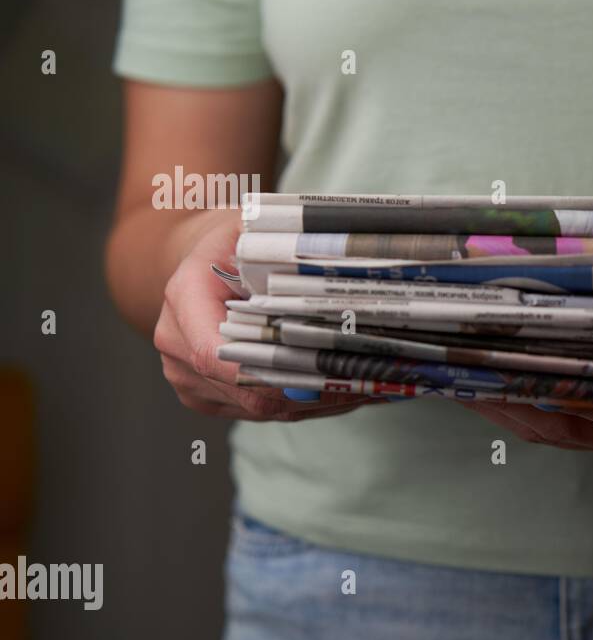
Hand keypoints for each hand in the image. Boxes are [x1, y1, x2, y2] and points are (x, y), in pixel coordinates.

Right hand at [152, 212, 375, 420]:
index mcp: (185, 299)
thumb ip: (282, 251)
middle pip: (250, 390)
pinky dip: (305, 403)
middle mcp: (177, 345)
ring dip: (317, 401)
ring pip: (263, 407)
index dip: (275, 372)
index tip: (330, 373)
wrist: (200, 263)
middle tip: (369, 381)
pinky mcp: (206, 396)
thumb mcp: (253, 229)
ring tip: (367, 385)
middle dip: (314, 390)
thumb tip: (335, 268)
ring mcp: (188, 377)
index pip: (219, 354)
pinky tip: (343, 390)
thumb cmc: (231, 244)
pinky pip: (262, 411)